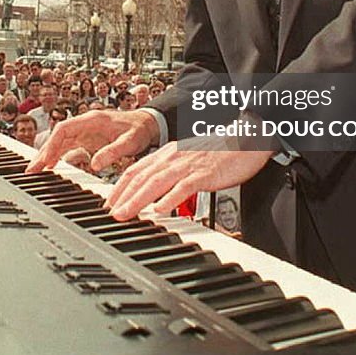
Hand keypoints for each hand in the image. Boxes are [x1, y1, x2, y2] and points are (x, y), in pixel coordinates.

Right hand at [27, 110, 159, 173]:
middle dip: (43, 152)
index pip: (64, 129)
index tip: (45, 161)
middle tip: (31, 170)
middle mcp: (85, 124)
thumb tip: (95, 165)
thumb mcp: (130, 142)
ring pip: (59, 141)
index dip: (52, 145)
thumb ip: (113, 152)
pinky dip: (57, 155)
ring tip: (36, 170)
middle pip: (57, 136)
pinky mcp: (87, 138)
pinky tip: (51, 166)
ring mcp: (85, 130)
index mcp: (92, 120)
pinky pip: (67, 146)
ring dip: (47, 154)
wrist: (148, 124)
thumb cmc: (139, 130)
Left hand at [105, 137, 273, 220]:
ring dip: (137, 200)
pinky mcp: (204, 173)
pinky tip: (160, 209)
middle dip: (122, 196)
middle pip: (141, 176)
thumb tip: (154, 193)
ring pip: (156, 182)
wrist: (245, 139)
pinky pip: (184, 186)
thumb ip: (171, 173)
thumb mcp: (188, 159)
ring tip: (125, 215)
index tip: (109, 203)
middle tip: (110, 213)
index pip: (136, 169)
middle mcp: (173, 157)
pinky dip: (170, 198)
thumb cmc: (219, 152)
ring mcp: (187, 164)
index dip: (120, 186)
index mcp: (167, 153)